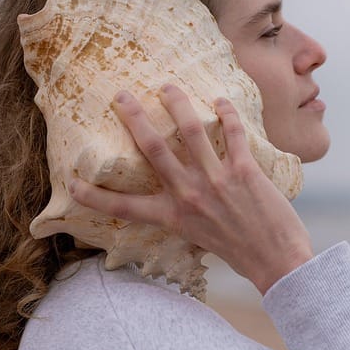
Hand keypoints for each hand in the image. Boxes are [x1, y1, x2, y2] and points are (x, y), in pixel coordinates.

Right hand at [68, 85, 313, 294]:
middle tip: (120, 96)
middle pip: (152, 149)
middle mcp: (189, 196)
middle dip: (133, 118)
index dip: (95, 195)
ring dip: (177, 103)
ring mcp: (216, 181)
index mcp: (173, 217)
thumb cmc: (239, 251)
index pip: (124, 208)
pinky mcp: (244, 171)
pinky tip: (220, 100)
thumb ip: (183, 214)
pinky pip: (232, 133)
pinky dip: (226, 112)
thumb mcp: (198, 236)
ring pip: (190, 131)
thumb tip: (175, 194)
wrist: (277, 261)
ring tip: (167, 88)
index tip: (72, 181)